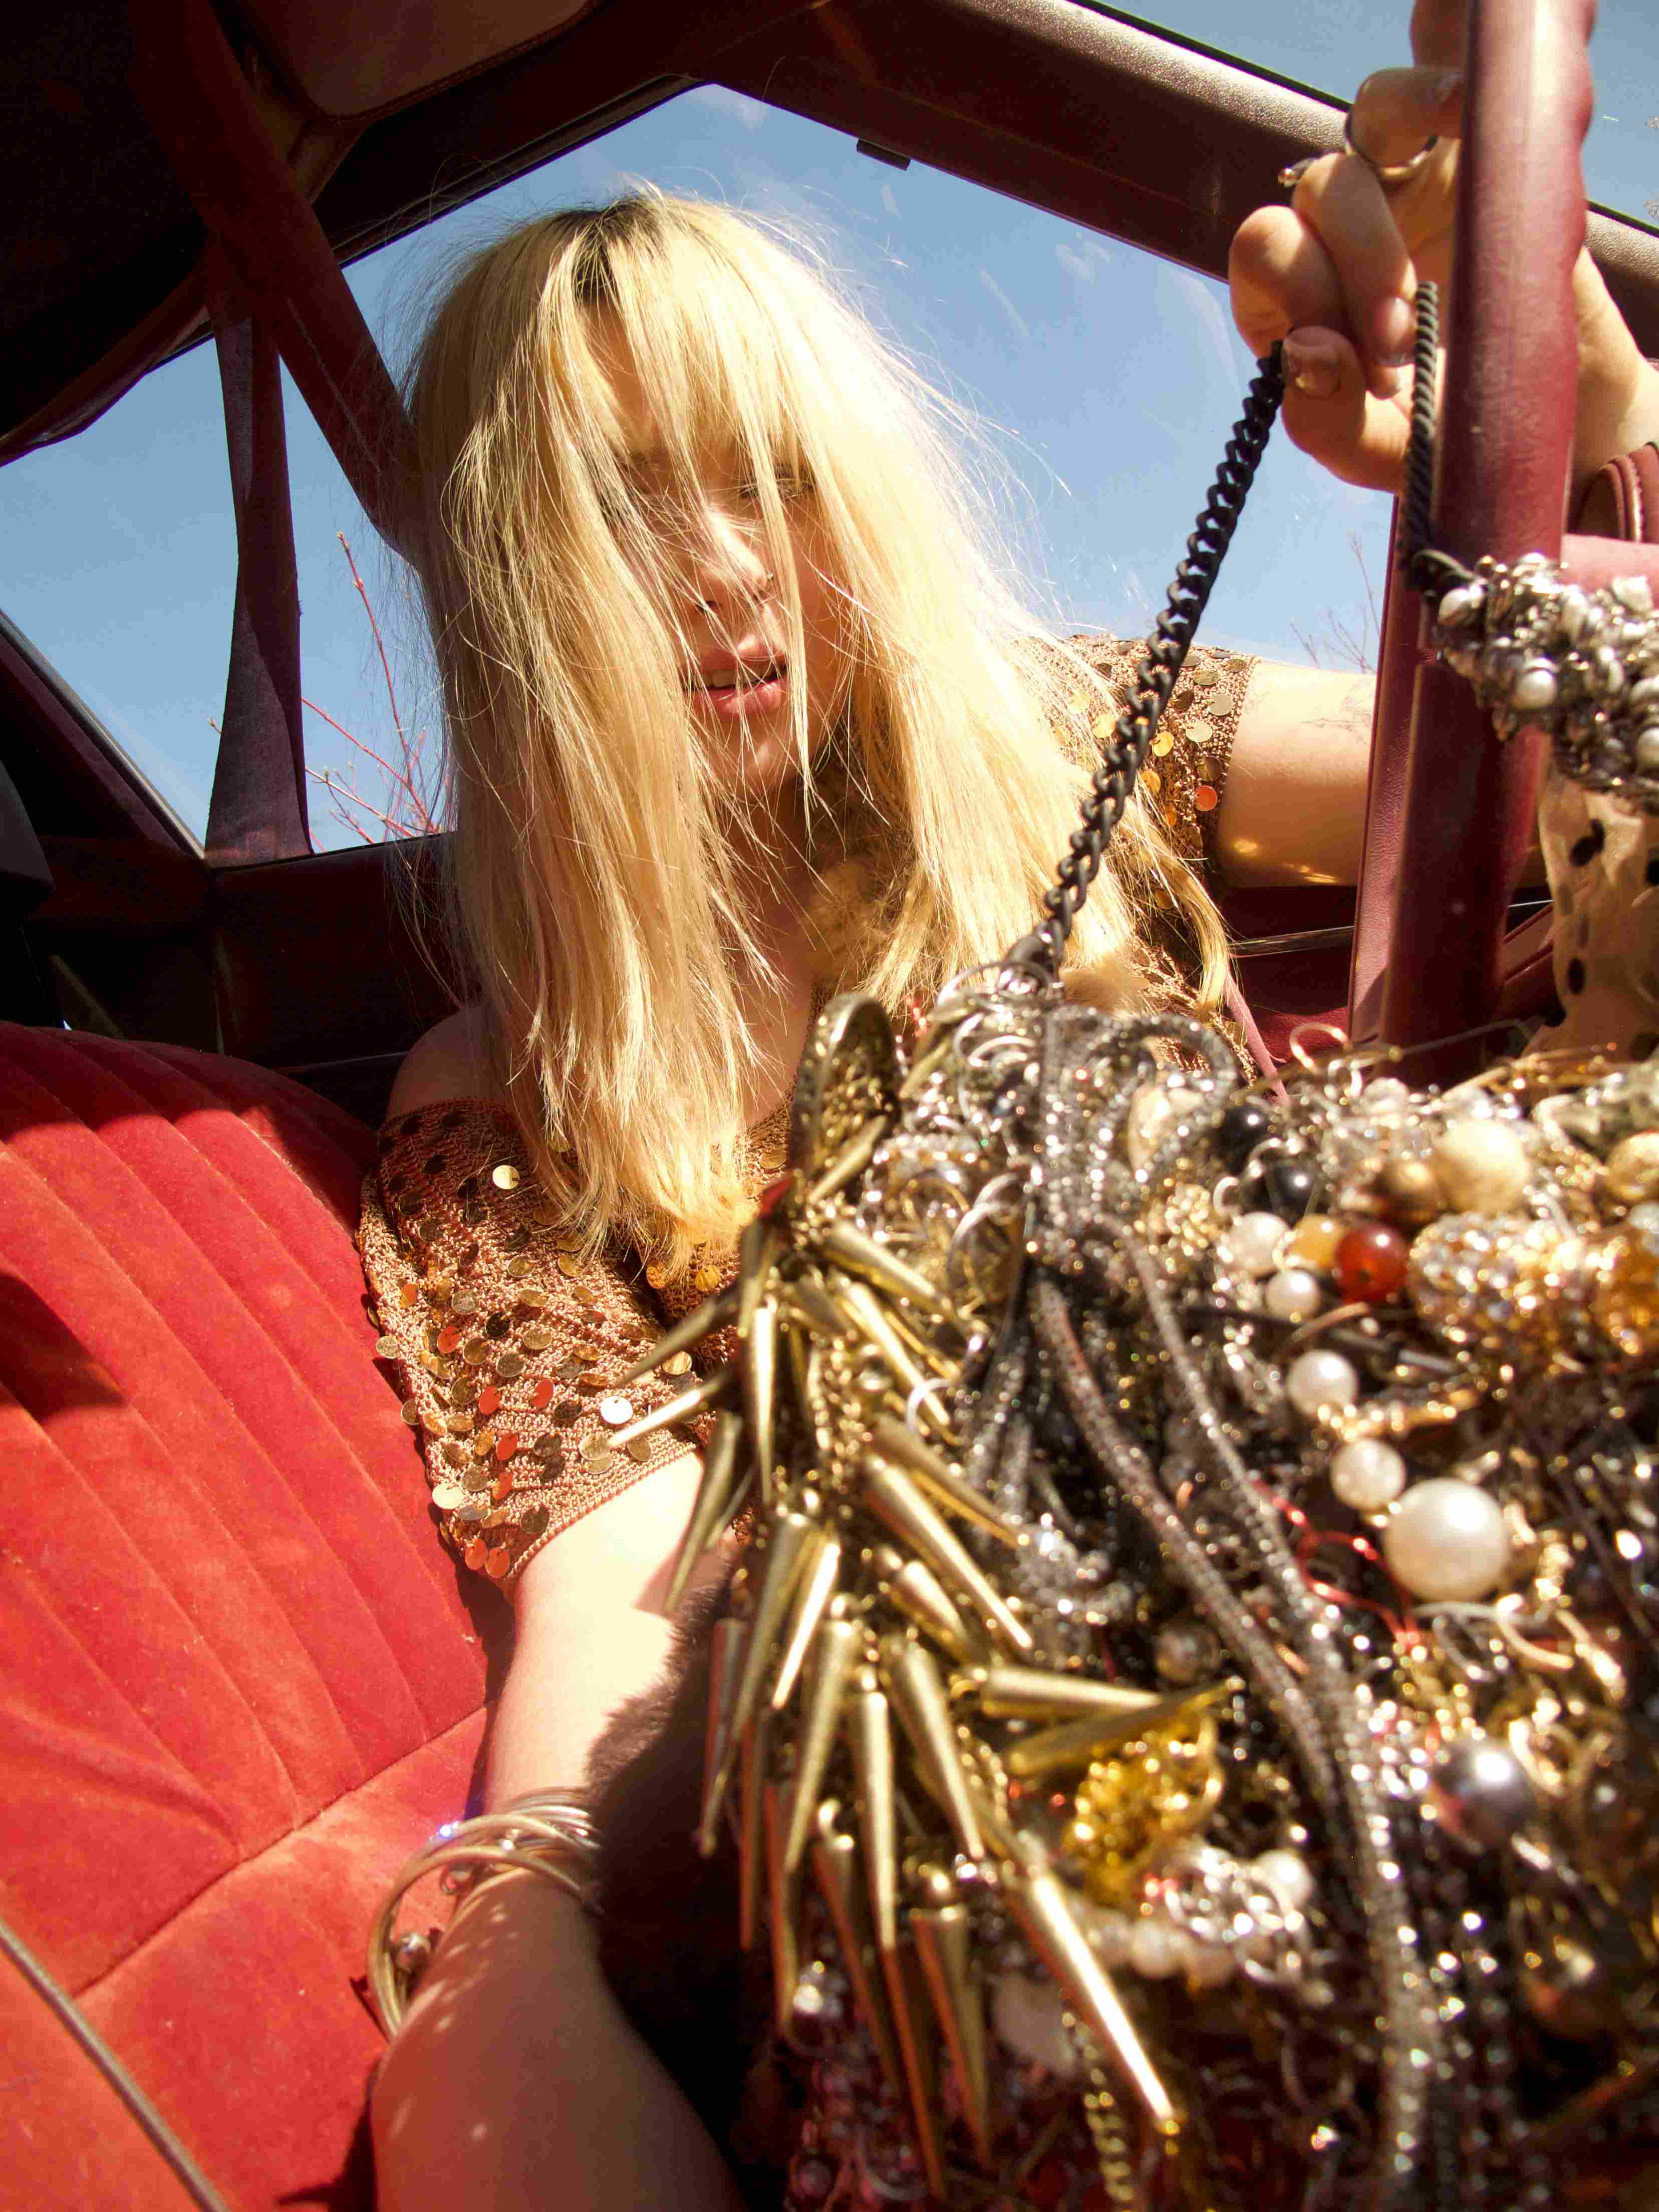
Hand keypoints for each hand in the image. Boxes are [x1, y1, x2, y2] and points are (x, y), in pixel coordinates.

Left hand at [1227, 0, 1656, 506]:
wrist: (1547, 412)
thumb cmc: (1447, 434)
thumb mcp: (1384, 451)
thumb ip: (1327, 419)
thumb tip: (1305, 354)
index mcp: (1296, 297)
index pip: (1266, 254)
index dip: (1305, 292)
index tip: (1369, 360)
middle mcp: (1337, 228)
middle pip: (1313, 193)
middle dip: (1358, 264)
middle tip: (1403, 339)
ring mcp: (1403, 178)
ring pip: (1367, 123)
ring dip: (1402, 196)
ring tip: (1438, 268)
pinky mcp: (1467, 149)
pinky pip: (1435, 88)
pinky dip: (1438, 90)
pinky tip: (1461, 117)